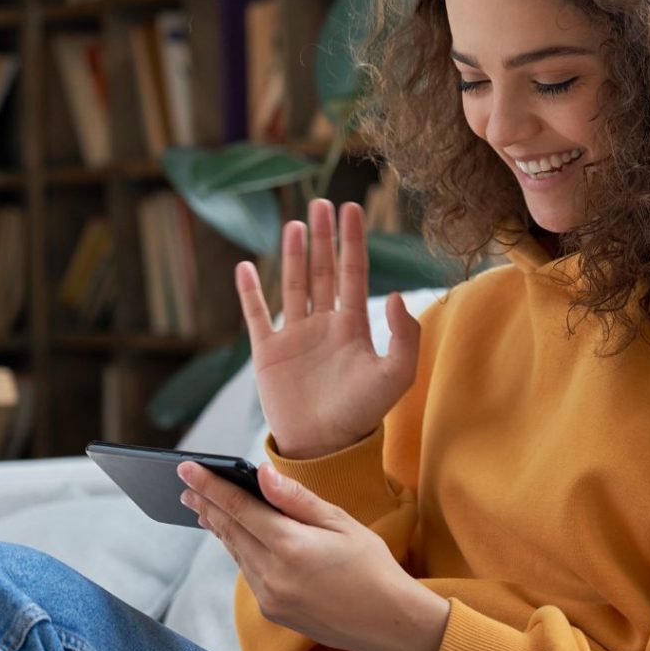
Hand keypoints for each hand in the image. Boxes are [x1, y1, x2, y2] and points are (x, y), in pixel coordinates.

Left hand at [178, 460, 449, 650]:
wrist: (388, 622)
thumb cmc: (372, 565)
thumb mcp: (341, 523)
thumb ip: (297, 499)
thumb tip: (262, 474)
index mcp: (291, 546)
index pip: (240, 508)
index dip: (211, 486)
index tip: (186, 469)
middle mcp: (273, 575)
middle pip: (229, 531)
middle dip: (207, 505)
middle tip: (185, 487)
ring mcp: (269, 597)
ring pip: (236, 553)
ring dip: (220, 528)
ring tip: (205, 508)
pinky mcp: (273, 611)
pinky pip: (248, 573)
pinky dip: (240, 551)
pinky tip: (239, 538)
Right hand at [236, 199, 420, 458]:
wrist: (324, 447)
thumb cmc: (362, 414)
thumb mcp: (395, 376)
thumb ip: (403, 336)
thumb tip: (392, 294)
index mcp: (353, 326)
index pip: (353, 272)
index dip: (353, 241)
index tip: (352, 208)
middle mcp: (324, 325)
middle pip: (322, 270)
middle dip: (323, 237)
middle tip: (322, 203)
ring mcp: (294, 336)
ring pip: (293, 284)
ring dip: (293, 254)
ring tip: (296, 224)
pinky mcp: (267, 353)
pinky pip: (256, 314)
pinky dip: (249, 292)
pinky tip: (246, 267)